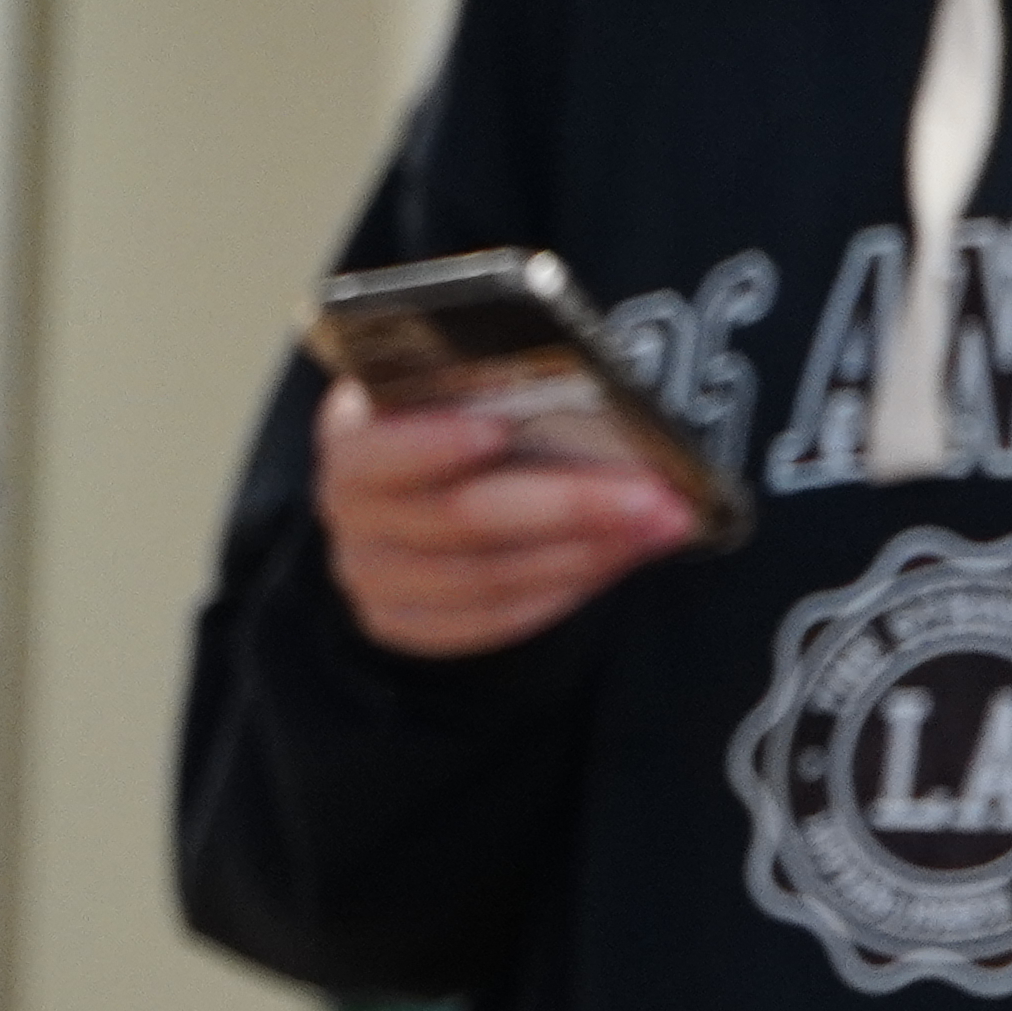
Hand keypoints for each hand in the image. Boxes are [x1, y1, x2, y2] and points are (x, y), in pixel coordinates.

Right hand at [317, 378, 702, 659]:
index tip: (501, 427)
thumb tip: (599, 391)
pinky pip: (492, 619)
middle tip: (656, 493)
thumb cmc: (459, 415)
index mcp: (352, 435)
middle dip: (569, 504)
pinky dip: (564, 589)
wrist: (422, 484)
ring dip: (585, 551)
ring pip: (486, 576)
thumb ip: (502, 387)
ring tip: (661, 524)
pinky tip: (618, 557)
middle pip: (459, 517)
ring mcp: (372, 575)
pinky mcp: (406, 624)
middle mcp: (350, 511)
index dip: (433, 442)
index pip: (376, 449)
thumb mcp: (465, 387)